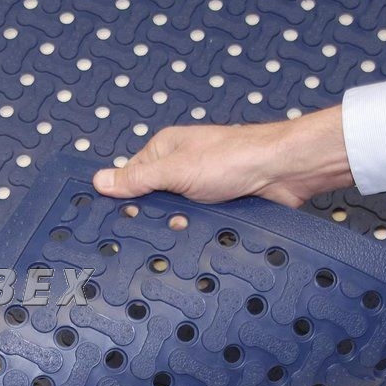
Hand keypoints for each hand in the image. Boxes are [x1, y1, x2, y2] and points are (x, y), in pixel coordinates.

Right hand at [92, 106, 353, 207]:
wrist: (285, 172)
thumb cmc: (234, 158)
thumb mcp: (175, 170)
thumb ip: (137, 179)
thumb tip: (99, 180)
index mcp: (164, 149)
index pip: (130, 177)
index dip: (125, 200)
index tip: (119, 221)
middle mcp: (180, 166)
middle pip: (151, 199)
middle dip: (153, 217)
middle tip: (156, 228)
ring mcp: (200, 186)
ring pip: (174, 214)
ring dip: (178, 226)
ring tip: (183, 231)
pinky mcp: (218, 204)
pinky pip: (197, 223)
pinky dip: (197, 230)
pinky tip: (198, 236)